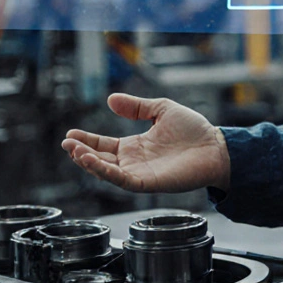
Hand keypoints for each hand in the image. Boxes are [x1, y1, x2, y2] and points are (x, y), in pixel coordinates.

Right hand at [61, 93, 230, 192]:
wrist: (216, 146)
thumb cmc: (193, 130)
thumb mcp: (161, 109)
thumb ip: (137, 106)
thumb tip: (110, 99)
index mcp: (135, 146)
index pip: (104, 144)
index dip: (87, 140)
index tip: (71, 134)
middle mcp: (134, 161)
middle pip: (101, 159)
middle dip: (81, 153)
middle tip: (66, 144)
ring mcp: (140, 173)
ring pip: (107, 172)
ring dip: (89, 163)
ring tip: (75, 152)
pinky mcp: (148, 183)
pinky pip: (122, 180)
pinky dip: (106, 172)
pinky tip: (93, 161)